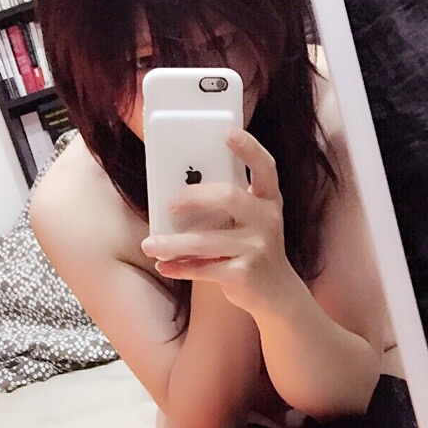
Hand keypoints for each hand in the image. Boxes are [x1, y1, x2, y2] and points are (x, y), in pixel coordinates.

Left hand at [141, 128, 300, 314]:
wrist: (278, 295)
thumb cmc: (254, 250)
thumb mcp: (251, 222)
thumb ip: (228, 205)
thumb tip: (178, 193)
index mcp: (269, 201)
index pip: (265, 167)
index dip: (249, 148)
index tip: (228, 132)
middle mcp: (267, 220)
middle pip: (228, 197)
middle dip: (194, 196)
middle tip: (169, 203)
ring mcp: (258, 248)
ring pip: (206, 241)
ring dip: (173, 243)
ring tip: (149, 244)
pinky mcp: (244, 274)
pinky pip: (204, 268)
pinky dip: (180, 267)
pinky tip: (164, 265)